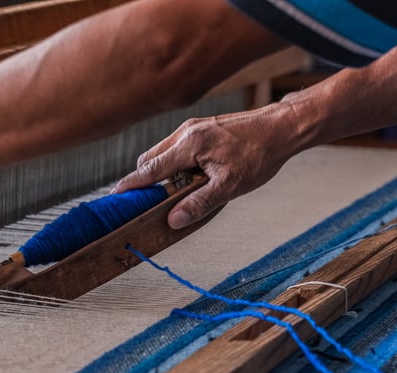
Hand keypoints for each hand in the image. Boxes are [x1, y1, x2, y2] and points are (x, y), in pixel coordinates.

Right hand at [112, 102, 304, 228]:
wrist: (282, 128)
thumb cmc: (259, 155)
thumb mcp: (230, 186)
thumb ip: (199, 203)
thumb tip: (172, 221)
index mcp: (189, 145)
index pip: (149, 169)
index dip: (131, 185)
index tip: (114, 197)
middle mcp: (186, 132)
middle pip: (150, 159)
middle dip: (146, 181)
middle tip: (152, 203)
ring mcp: (193, 128)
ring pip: (163, 152)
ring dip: (163, 173)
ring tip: (182, 191)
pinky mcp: (201, 128)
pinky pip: (177, 148)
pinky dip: (176, 164)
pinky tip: (194, 177)